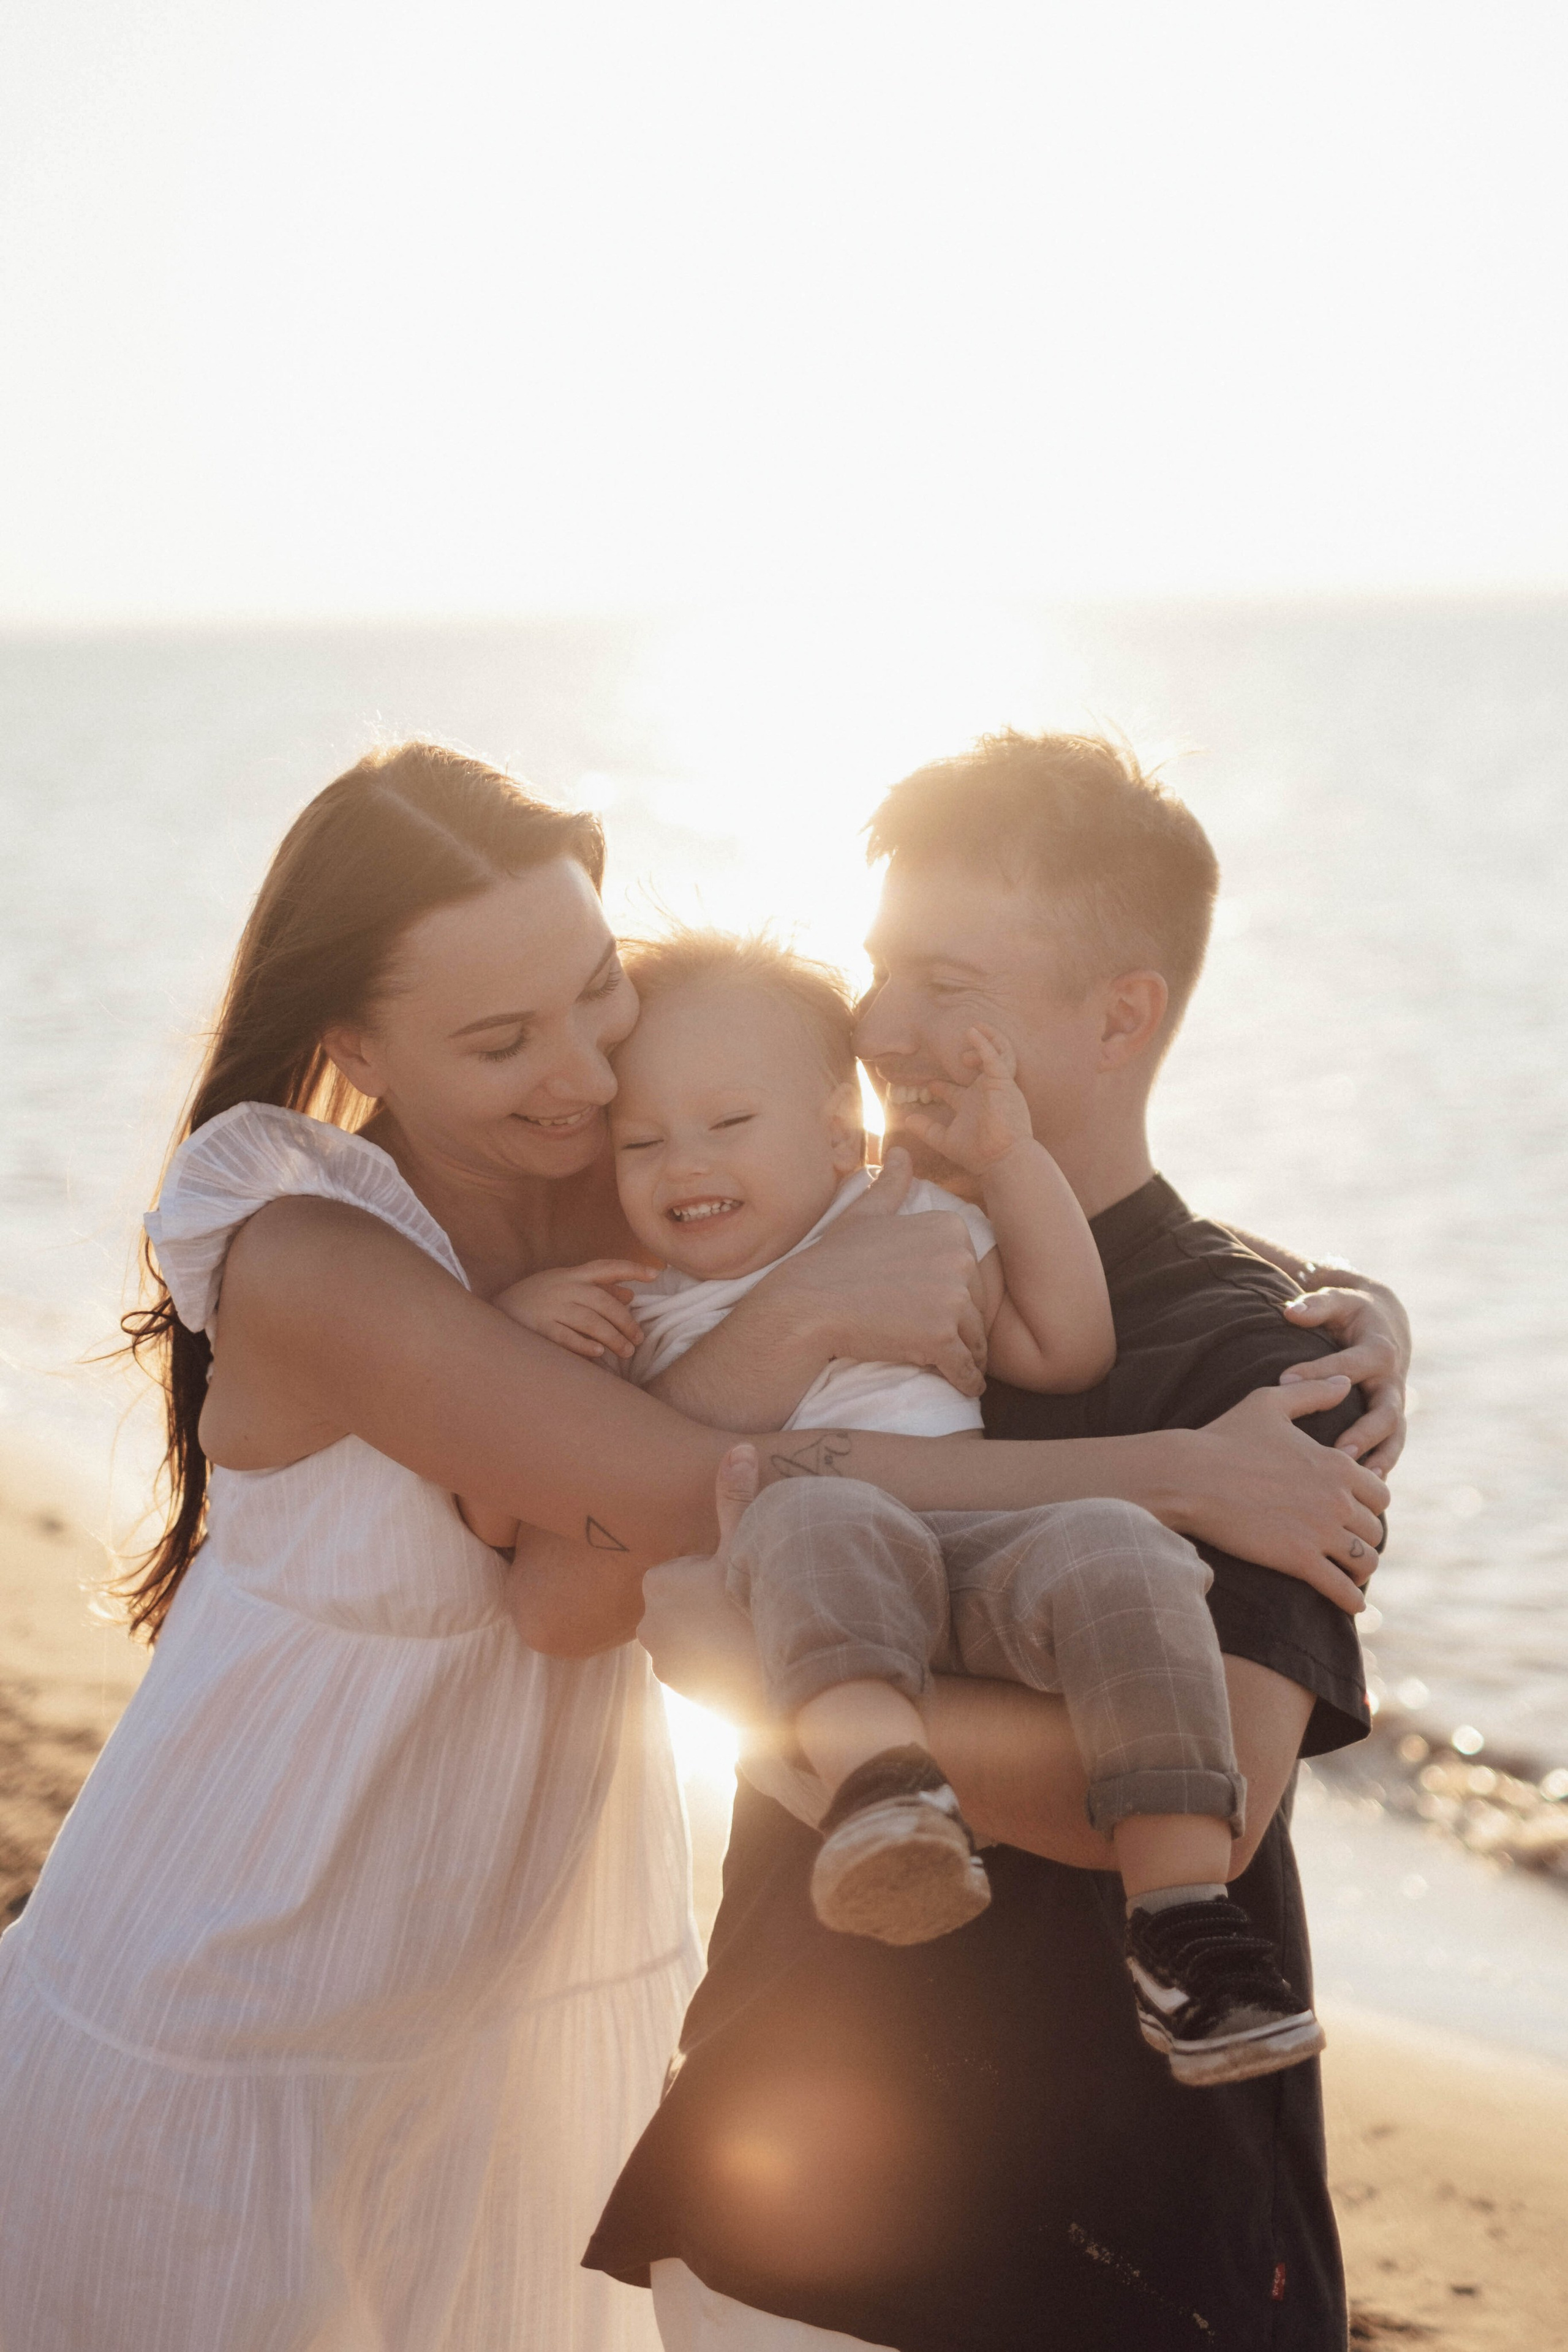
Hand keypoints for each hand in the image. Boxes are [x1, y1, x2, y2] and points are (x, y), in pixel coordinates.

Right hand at [490, 1259, 657, 1362]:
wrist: (495, 1312)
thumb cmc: (538, 1298)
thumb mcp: (565, 1286)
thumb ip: (597, 1288)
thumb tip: (630, 1293)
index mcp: (572, 1275)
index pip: (607, 1267)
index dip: (632, 1268)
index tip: (655, 1275)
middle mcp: (564, 1288)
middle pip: (604, 1302)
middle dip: (625, 1321)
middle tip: (638, 1339)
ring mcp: (551, 1307)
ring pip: (589, 1321)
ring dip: (612, 1337)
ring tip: (626, 1352)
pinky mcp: (539, 1328)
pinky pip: (566, 1337)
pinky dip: (584, 1345)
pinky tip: (599, 1354)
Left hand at [637, 1445, 770, 1724]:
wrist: (780, 1676)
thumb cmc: (758, 1603)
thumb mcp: (747, 1543)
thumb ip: (736, 1496)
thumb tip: (739, 1448)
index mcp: (657, 1583)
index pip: (680, 1568)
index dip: (711, 1572)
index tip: (734, 1581)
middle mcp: (647, 1624)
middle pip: (680, 1602)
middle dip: (704, 1602)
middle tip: (742, 1607)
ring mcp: (662, 1662)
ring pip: (687, 1634)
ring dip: (708, 1632)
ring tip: (744, 1631)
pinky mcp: (678, 1691)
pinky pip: (694, 1664)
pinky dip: (712, 1661)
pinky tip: (740, 1657)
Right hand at [751, 1146, 989, 1395]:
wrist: (806, 1305)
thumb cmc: (833, 1261)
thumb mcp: (865, 1215)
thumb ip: (891, 1185)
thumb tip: (901, 1150)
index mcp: (950, 1229)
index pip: (971, 1276)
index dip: (954, 1297)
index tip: (933, 1310)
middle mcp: (959, 1260)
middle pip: (977, 1309)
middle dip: (963, 1329)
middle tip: (939, 1343)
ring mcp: (952, 1299)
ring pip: (975, 1341)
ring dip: (967, 1357)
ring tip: (950, 1367)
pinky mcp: (942, 1338)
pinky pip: (967, 1370)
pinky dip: (965, 1382)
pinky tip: (958, 1386)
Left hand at [894, 1025, 1033, 1175]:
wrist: (1001, 1160)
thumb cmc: (978, 1153)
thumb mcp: (946, 1140)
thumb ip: (926, 1129)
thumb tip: (906, 1120)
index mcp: (973, 1105)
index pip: (956, 1090)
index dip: (942, 1086)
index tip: (929, 1084)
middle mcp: (986, 1093)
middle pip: (983, 1064)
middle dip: (972, 1052)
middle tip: (955, 1052)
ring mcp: (997, 1086)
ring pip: (998, 1053)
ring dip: (985, 1041)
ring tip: (971, 1030)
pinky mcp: (1004, 1082)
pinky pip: (997, 1056)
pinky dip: (985, 1043)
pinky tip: (973, 1032)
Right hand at [1183, 1379, 1391, 1614]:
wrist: (1190, 1476)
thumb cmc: (1224, 1436)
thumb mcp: (1270, 1403)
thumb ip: (1312, 1393)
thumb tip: (1342, 1383)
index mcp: (1336, 1463)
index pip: (1380, 1494)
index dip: (1369, 1506)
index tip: (1354, 1514)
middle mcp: (1337, 1498)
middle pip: (1374, 1530)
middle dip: (1363, 1539)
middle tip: (1348, 1547)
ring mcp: (1320, 1531)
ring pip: (1365, 1561)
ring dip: (1361, 1571)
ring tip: (1351, 1577)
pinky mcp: (1299, 1560)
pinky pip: (1342, 1589)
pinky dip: (1352, 1601)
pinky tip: (1352, 1606)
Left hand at [1279, 1283, 1409, 1473]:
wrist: (1384, 1324)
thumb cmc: (1350, 1313)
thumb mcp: (1337, 1301)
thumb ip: (1316, 1305)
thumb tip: (1290, 1311)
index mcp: (1378, 1351)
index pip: (1348, 1364)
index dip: (1319, 1371)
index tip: (1284, 1380)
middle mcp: (1392, 1382)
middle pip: (1385, 1411)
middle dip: (1364, 1431)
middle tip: (1338, 1449)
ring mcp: (1394, 1406)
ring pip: (1394, 1439)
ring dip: (1378, 1460)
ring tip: (1359, 1483)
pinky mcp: (1392, 1424)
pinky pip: (1390, 1452)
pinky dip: (1380, 1470)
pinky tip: (1363, 1494)